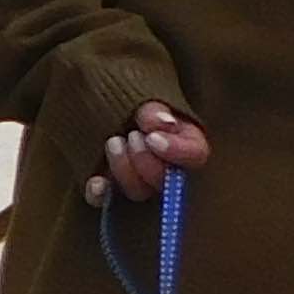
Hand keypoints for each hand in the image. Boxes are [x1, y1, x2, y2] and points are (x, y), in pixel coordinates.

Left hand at [84, 103, 209, 207]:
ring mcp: (136, 178)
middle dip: (146, 159)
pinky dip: (101, 194)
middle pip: (165, 180)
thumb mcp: (143, 93)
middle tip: (131, 136)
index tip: (153, 138)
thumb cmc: (128, 95)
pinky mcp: (108, 186)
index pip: (196, 155)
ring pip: (138, 191)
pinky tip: (97, 183)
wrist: (99, 96)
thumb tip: (162, 123)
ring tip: (113, 142)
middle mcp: (165, 167)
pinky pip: (106, 200)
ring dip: (124, 168)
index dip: (178, 151)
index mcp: (185, 141)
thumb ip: (155, 109)